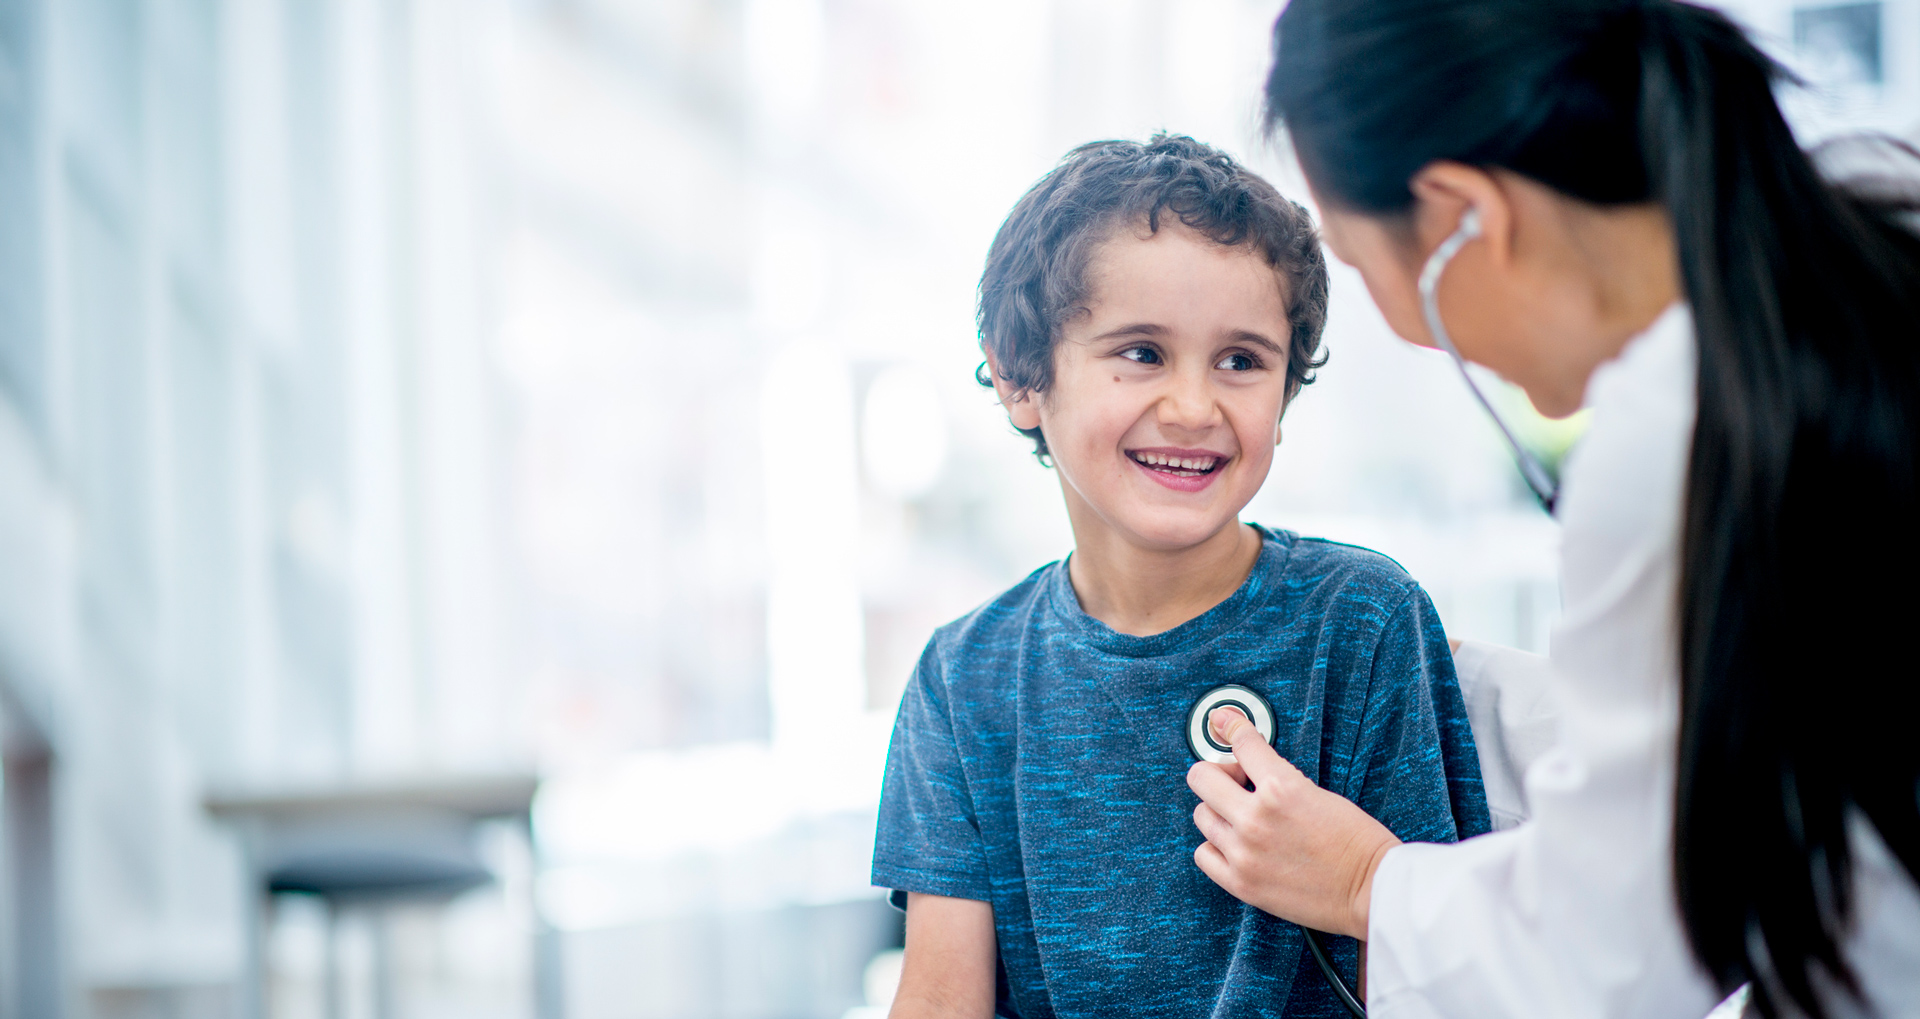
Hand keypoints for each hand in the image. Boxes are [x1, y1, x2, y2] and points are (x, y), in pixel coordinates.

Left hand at [1185, 707, 1400, 938]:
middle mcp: (1256, 818)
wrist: (1373, 890)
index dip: (1231, 727)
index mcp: (1282, 788)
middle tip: (1238, 782)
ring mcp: (1244, 851)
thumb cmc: (1358, 843)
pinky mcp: (1241, 882)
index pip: (1241, 742)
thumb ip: (1279, 778)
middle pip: (1201, 778)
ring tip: (1243, 817)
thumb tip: (1250, 766)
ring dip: (1218, 811)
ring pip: (1201, 815)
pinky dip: (1215, 847)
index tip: (1223, 722)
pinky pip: (1203, 854)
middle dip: (1219, 774)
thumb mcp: (1321, 793)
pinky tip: (1235, 845)